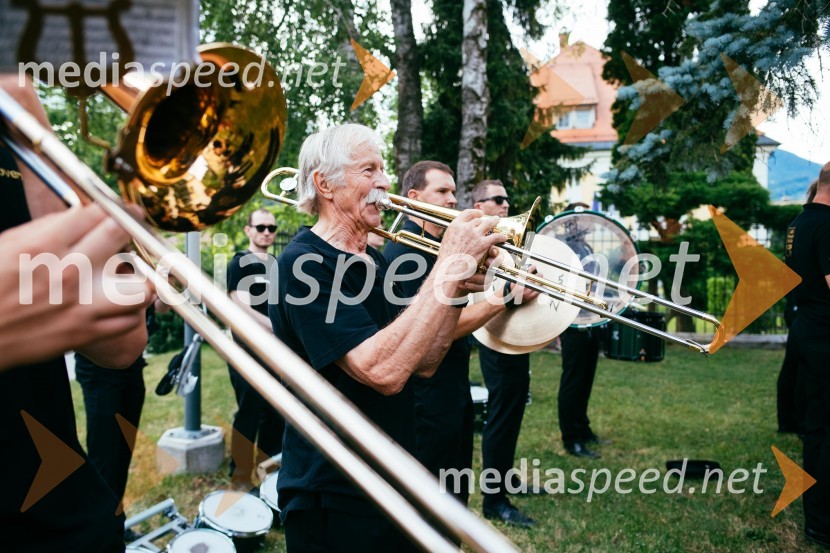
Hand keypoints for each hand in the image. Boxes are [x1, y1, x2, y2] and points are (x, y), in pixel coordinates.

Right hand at [0, 205, 154, 370]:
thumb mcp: (8, 245)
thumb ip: (47, 228)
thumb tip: (80, 215)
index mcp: (43, 246)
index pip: (94, 213)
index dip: (112, 206)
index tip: (121, 208)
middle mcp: (67, 272)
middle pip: (117, 234)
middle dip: (131, 224)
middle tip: (135, 224)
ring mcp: (81, 304)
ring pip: (138, 284)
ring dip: (140, 276)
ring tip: (134, 274)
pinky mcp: (85, 332)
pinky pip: (129, 320)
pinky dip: (131, 310)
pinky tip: (122, 303)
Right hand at [435, 210, 505, 295]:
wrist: (450, 267)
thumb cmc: (446, 258)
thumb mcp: (446, 241)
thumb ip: (453, 235)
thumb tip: (456, 235)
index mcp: (455, 225)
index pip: (467, 214)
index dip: (475, 213)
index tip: (479, 214)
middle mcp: (466, 227)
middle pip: (478, 220)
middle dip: (484, 220)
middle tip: (489, 220)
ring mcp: (475, 234)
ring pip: (488, 224)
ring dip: (494, 221)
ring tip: (497, 220)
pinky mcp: (483, 243)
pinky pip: (495, 236)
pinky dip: (501, 236)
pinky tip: (504, 237)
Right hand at [503, 264, 541, 305]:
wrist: (508, 299)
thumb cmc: (510, 289)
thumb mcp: (512, 280)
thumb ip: (519, 275)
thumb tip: (526, 269)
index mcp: (519, 281)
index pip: (527, 272)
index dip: (532, 268)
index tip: (533, 267)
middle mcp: (524, 287)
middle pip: (535, 278)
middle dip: (538, 275)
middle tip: (539, 274)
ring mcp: (528, 292)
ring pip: (538, 284)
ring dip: (540, 280)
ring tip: (541, 279)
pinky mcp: (530, 297)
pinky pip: (539, 291)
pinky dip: (541, 288)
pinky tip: (542, 286)